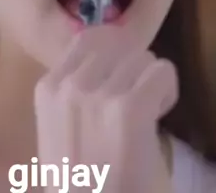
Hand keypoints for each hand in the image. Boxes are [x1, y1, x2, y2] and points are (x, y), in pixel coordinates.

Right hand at [34, 28, 178, 192]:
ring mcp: (97, 94)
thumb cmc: (79, 180)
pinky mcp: (129, 108)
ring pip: (144, 58)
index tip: (121, 80)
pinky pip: (162, 72)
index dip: (115, 54)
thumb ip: (75, 90)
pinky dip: (167, 93)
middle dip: (134, 69)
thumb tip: (110, 53)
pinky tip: (157, 118)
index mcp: (48, 88)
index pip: (89, 37)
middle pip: (120, 45)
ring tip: (145, 115)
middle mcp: (68, 85)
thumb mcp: (62, 126)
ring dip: (152, 83)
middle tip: (136, 102)